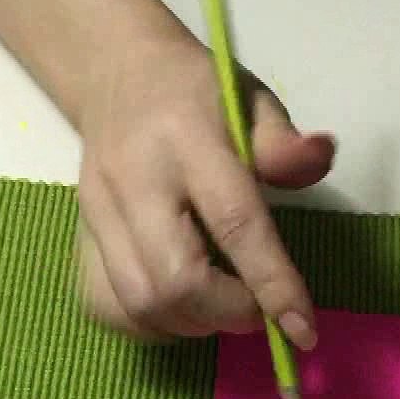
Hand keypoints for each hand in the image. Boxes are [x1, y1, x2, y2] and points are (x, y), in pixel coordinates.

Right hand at [74, 35, 335, 344]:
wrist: (114, 68)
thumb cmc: (197, 89)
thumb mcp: (251, 98)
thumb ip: (283, 142)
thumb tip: (318, 159)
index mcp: (188, 140)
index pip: (233, 223)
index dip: (271, 284)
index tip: (301, 330)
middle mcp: (136, 181)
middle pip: (176, 280)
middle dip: (228, 313)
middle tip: (257, 309)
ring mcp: (99, 212)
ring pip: (140, 303)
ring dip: (192, 324)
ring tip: (220, 306)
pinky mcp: (81, 235)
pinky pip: (106, 306)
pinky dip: (149, 325)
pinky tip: (177, 308)